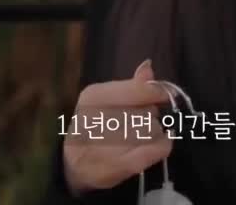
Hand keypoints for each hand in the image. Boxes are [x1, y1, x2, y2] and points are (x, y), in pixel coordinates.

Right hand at [63, 59, 173, 194]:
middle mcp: (92, 120)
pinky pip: (153, 151)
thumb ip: (132, 85)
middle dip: (150, 115)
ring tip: (142, 135)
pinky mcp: (112, 170)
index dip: (154, 93)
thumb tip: (148, 66)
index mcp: (92, 97)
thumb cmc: (95, 125)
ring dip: (154, 132)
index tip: (162, 96)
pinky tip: (159, 144)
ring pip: (152, 131)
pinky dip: (162, 146)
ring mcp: (100, 148)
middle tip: (141, 121)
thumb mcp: (108, 99)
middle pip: (146, 112)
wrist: (73, 164)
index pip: (137, 90)